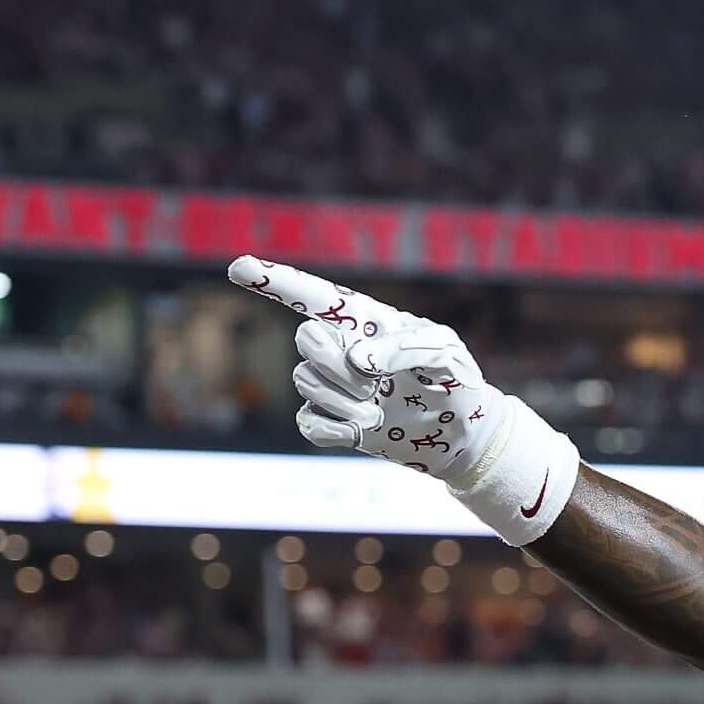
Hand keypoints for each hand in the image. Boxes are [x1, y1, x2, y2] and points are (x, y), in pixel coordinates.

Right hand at [227, 256, 577, 540]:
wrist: (464, 436)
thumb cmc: (455, 381)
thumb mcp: (442, 353)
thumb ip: (400, 348)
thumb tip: (355, 361)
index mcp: (365, 320)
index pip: (314, 296)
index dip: (275, 281)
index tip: (239, 267)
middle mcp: (341, 348)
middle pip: (305, 341)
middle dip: (338, 364)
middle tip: (376, 382)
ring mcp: (334, 387)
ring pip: (305, 383)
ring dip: (346, 399)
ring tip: (380, 406)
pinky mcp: (335, 423)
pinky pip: (307, 424)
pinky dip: (331, 429)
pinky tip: (360, 430)